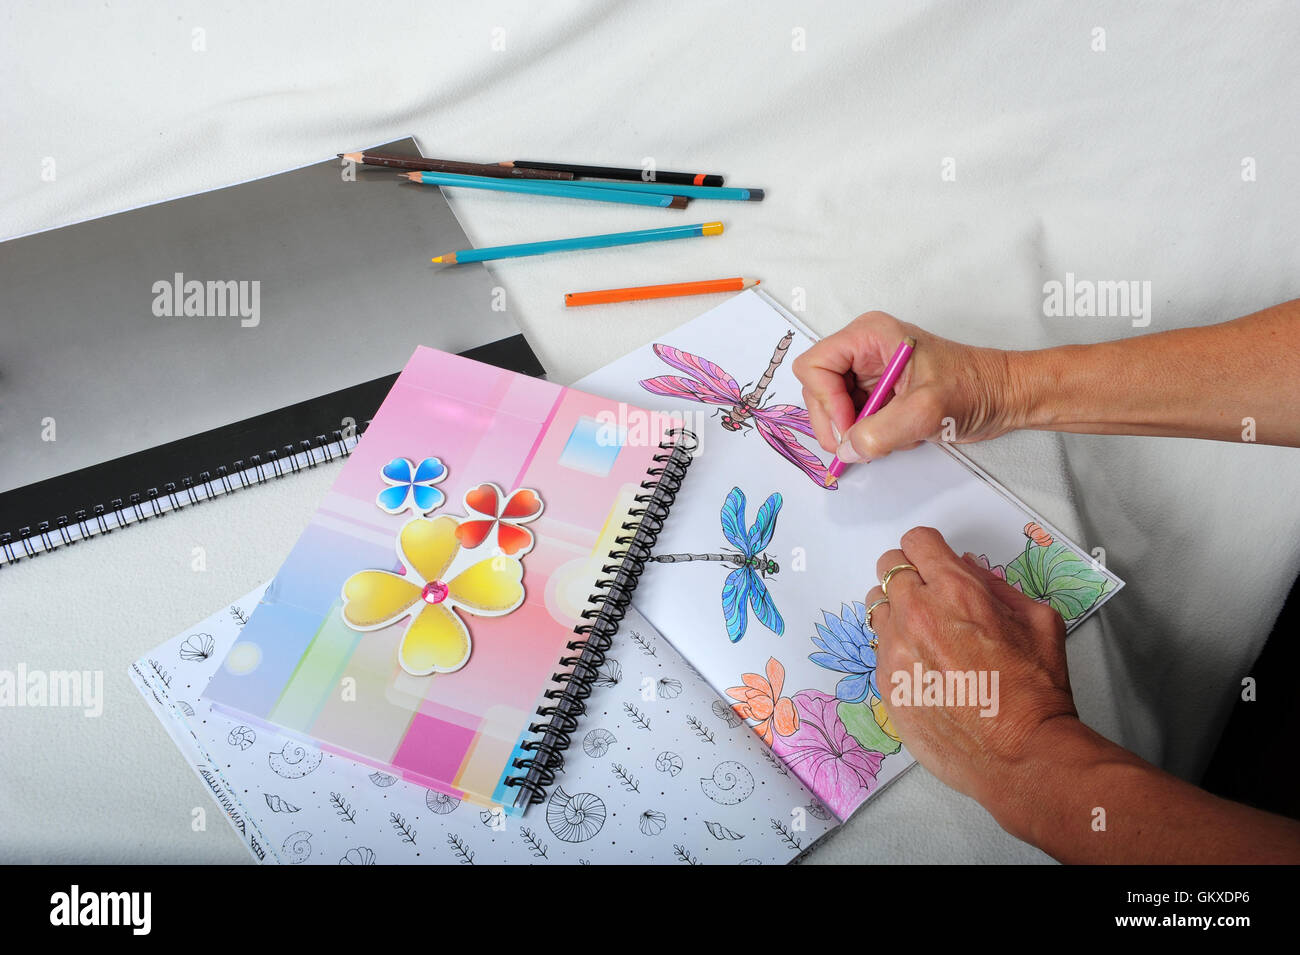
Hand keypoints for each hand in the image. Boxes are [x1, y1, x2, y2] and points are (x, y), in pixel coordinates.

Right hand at [792, 311, 1030, 462]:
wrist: (1005, 397)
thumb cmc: (974, 387)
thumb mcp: (927, 410)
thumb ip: (881, 432)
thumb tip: (847, 450)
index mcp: (869, 336)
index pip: (815, 366)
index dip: (825, 401)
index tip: (850, 428)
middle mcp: (863, 351)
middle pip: (817, 390)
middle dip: (837, 422)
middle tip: (860, 446)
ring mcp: (869, 374)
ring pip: (833, 410)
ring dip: (856, 432)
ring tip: (892, 435)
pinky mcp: (878, 395)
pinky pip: (854, 422)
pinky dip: (869, 437)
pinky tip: (900, 434)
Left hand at [865, 527, 1078, 830]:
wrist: (1020, 753)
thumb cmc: (1036, 690)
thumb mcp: (1038, 620)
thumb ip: (997, 586)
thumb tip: (968, 571)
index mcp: (954, 591)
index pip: (916, 541)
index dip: (929, 551)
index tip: (937, 565)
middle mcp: (915, 614)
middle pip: (889, 568)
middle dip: (910, 577)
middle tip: (931, 599)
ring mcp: (894, 649)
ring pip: (877, 608)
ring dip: (897, 613)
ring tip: (926, 637)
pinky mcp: (885, 683)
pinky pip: (879, 649)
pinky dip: (897, 651)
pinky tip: (925, 671)